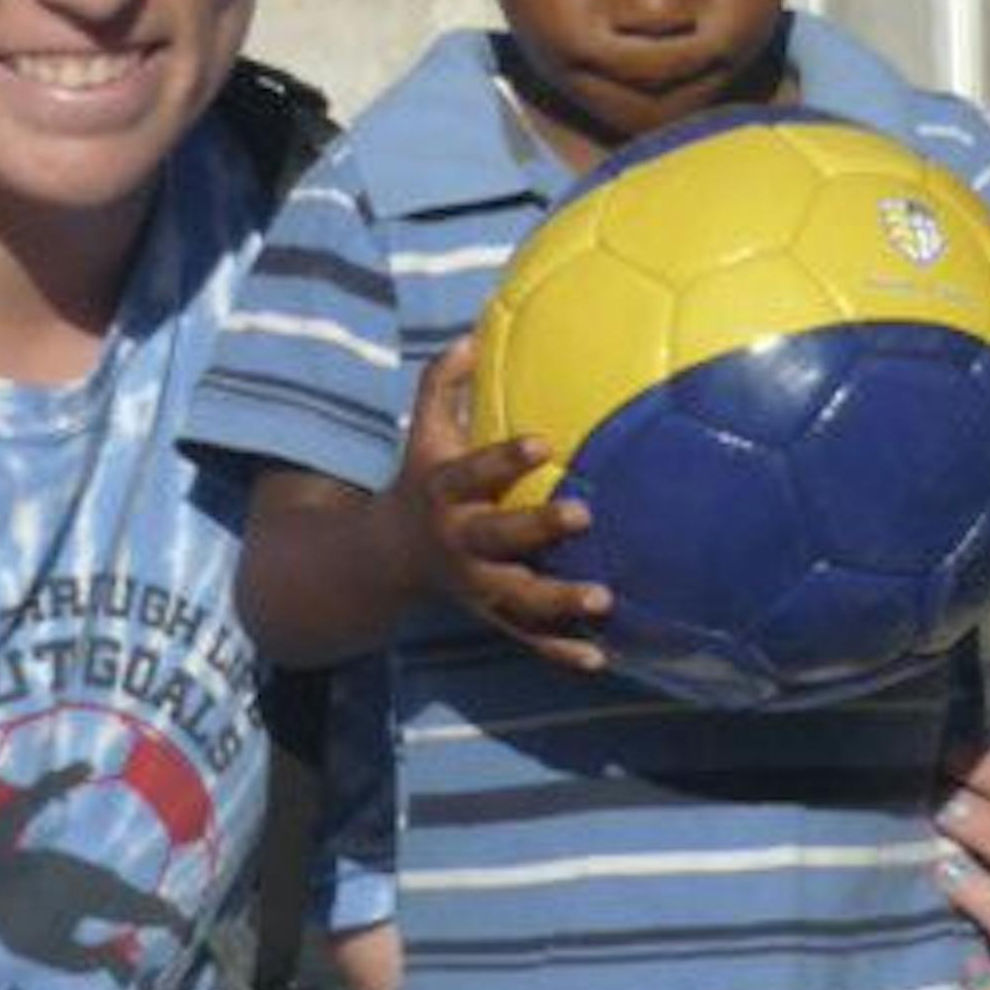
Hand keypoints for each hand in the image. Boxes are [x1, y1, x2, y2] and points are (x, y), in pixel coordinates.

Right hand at [383, 337, 609, 669]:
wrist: (385, 556)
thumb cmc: (421, 478)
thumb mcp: (423, 431)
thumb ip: (443, 382)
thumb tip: (473, 332)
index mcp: (445, 492)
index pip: (474, 472)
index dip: (505, 458)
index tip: (543, 441)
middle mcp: (460, 541)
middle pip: (497, 537)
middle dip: (537, 528)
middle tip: (583, 515)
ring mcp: (476, 584)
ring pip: (517, 597)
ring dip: (558, 602)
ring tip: (604, 599)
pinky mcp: (492, 615)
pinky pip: (527, 638)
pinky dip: (560, 651)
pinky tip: (599, 657)